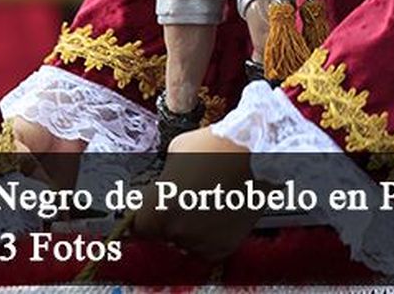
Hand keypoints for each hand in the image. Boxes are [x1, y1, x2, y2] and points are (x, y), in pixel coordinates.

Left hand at [132, 126, 257, 259]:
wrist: (256, 154)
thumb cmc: (215, 147)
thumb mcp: (174, 153)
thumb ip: (162, 178)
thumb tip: (159, 187)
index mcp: (159, 208)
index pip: (138, 226)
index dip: (141, 216)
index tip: (145, 211)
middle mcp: (178, 230)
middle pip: (162, 233)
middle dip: (168, 218)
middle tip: (181, 197)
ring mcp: (202, 241)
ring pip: (184, 240)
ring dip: (189, 226)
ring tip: (203, 200)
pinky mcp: (224, 247)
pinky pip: (206, 246)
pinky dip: (208, 233)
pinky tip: (216, 211)